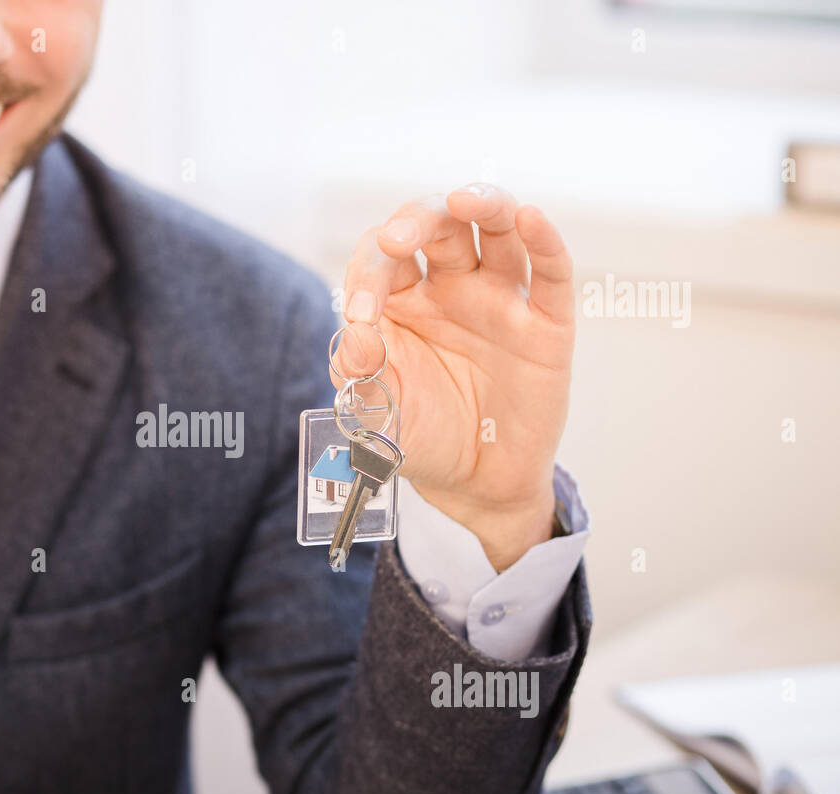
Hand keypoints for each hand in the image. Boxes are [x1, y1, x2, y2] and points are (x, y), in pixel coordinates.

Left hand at [332, 184, 573, 571]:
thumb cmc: (420, 436)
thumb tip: (354, 332)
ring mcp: (498, 300)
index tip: (361, 315)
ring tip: (464, 199)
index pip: (381, 259)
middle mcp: (449, 289)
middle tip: (397, 239)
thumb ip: (358, 372)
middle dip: (415, 222)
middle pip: (437, 226)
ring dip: (482, 204)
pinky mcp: (544, 323)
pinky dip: (544, 240)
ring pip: (496, 229)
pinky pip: (550, 272)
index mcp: (400, 301)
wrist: (473, 483)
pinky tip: (529, 218)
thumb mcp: (376, 411)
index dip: (368, 273)